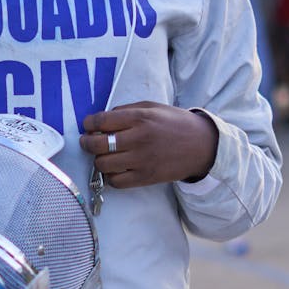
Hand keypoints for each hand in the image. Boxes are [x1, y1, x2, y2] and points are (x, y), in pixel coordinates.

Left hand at [79, 102, 218, 188]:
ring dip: (98, 160)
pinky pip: (115, 182)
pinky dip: (110, 176)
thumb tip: (101, 120)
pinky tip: (115, 169)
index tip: (88, 125)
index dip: (88, 123)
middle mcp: (138, 139)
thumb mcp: (152, 107)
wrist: (202, 146)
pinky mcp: (145, 178)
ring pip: (102, 164)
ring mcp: (141, 160)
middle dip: (87, 142)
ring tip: (104, 155)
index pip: (100, 121)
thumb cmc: (175, 123)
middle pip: (97, 145)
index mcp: (139, 117)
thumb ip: (126, 111)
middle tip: (88, 141)